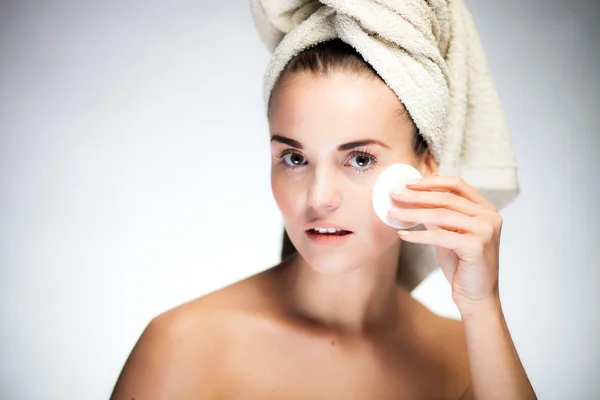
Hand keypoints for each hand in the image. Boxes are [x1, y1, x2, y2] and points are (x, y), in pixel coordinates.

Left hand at [388, 176, 502, 314]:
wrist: (477, 297)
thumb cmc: (463, 266)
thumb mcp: (449, 234)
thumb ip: (438, 216)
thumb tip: (412, 197)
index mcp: (486, 209)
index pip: (457, 185)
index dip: (431, 182)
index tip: (407, 183)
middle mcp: (489, 216)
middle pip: (446, 198)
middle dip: (416, 195)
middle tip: (394, 195)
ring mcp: (485, 230)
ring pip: (441, 215)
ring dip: (413, 213)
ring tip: (393, 213)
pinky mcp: (476, 245)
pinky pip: (439, 235)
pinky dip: (418, 235)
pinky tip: (403, 234)